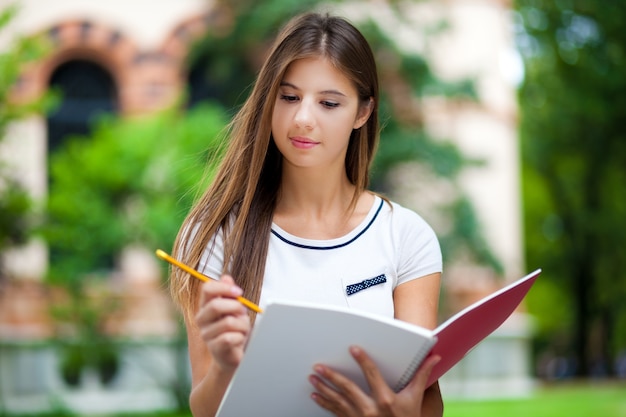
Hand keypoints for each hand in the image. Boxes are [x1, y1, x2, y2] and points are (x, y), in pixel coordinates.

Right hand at [194, 275, 250, 371]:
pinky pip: (230, 337)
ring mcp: (206, 334)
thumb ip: (230, 294)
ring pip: (228, 322)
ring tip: (243, 328)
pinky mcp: (214, 348)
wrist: (232, 354)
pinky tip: (239, 338)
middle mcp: (201, 319)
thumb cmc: (233, 329)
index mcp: (205, 306)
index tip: (239, 292)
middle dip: (235, 307)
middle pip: (215, 306)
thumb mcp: (234, 308)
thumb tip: (226, 277)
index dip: (223, 288)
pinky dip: (240, 336)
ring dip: (242, 324)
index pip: (206, 289)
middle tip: (243, 312)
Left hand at [309, 346, 440, 416]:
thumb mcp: (415, 399)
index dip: (362, 360)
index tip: (353, 349)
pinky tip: (315, 396)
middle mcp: (371, 409)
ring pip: (338, 401)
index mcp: (386, 399)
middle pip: (348, 388)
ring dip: (323, 389)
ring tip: (313, 377)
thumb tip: (434, 358)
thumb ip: (421, 376)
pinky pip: (335, 413)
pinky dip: (324, 404)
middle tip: (319, 366)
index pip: (372, 374)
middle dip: (332, 376)